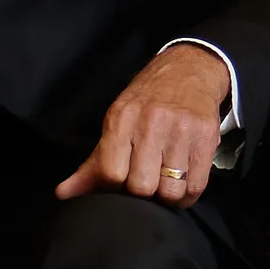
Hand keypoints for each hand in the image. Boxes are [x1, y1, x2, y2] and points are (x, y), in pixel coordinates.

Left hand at [59, 43, 231, 205]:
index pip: (111, 174)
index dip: (115, 187)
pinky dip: (187, 196)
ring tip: (165, 186)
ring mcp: (181, 130)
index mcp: (121, 120)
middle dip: (142, 194)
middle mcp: (151, 123)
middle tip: (146, 184)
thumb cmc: (146, 103)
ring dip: (167, 197)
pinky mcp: (206, 137)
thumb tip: (63, 193)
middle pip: (141, 186)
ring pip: (171, 191)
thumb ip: (92, 164)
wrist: (187, 71)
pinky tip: (182, 186)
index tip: (122, 184)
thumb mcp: (115, 125)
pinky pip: (197, 186)